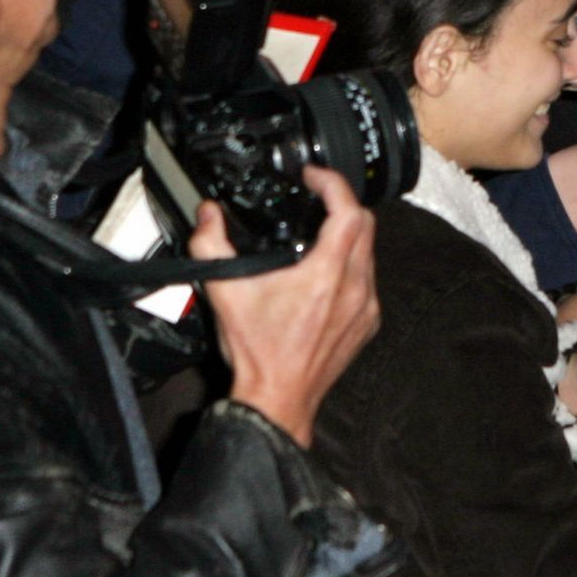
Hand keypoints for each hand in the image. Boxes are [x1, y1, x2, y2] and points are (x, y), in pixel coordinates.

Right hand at [192, 166, 379, 446]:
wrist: (278, 399)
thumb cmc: (257, 352)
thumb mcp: (224, 293)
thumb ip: (210, 246)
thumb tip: (207, 215)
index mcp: (326, 274)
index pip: (348, 210)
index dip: (333, 184)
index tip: (314, 177)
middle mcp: (354, 287)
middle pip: (365, 225)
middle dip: (342, 204)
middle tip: (316, 198)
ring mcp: (366, 306)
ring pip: (369, 252)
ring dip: (348, 235)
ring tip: (318, 232)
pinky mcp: (368, 322)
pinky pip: (368, 280)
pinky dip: (352, 266)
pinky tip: (326, 273)